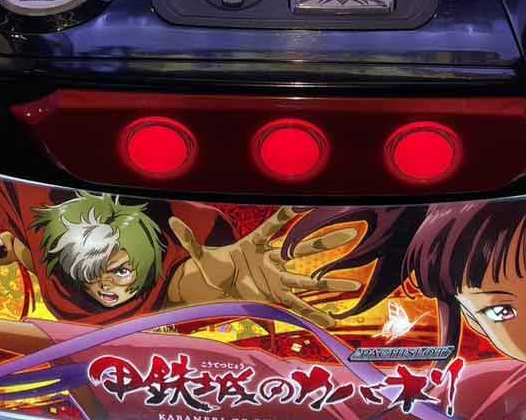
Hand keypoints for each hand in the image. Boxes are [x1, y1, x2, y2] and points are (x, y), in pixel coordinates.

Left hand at [169, 207, 359, 327]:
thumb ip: (190, 240)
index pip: (273, 227)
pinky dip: (316, 316)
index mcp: (256, 245)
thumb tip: (171, 220)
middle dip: (323, 243)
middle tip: (346, 233)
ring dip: (330, 283)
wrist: (220, 288)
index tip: (300, 204)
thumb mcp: (201, 258)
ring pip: (308, 282)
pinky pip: (300, 310)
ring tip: (354, 285)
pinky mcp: (277, 300)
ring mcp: (278, 281)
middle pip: (301, 251)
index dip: (286, 216)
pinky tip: (332, 322)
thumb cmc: (215, 269)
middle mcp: (272, 261)